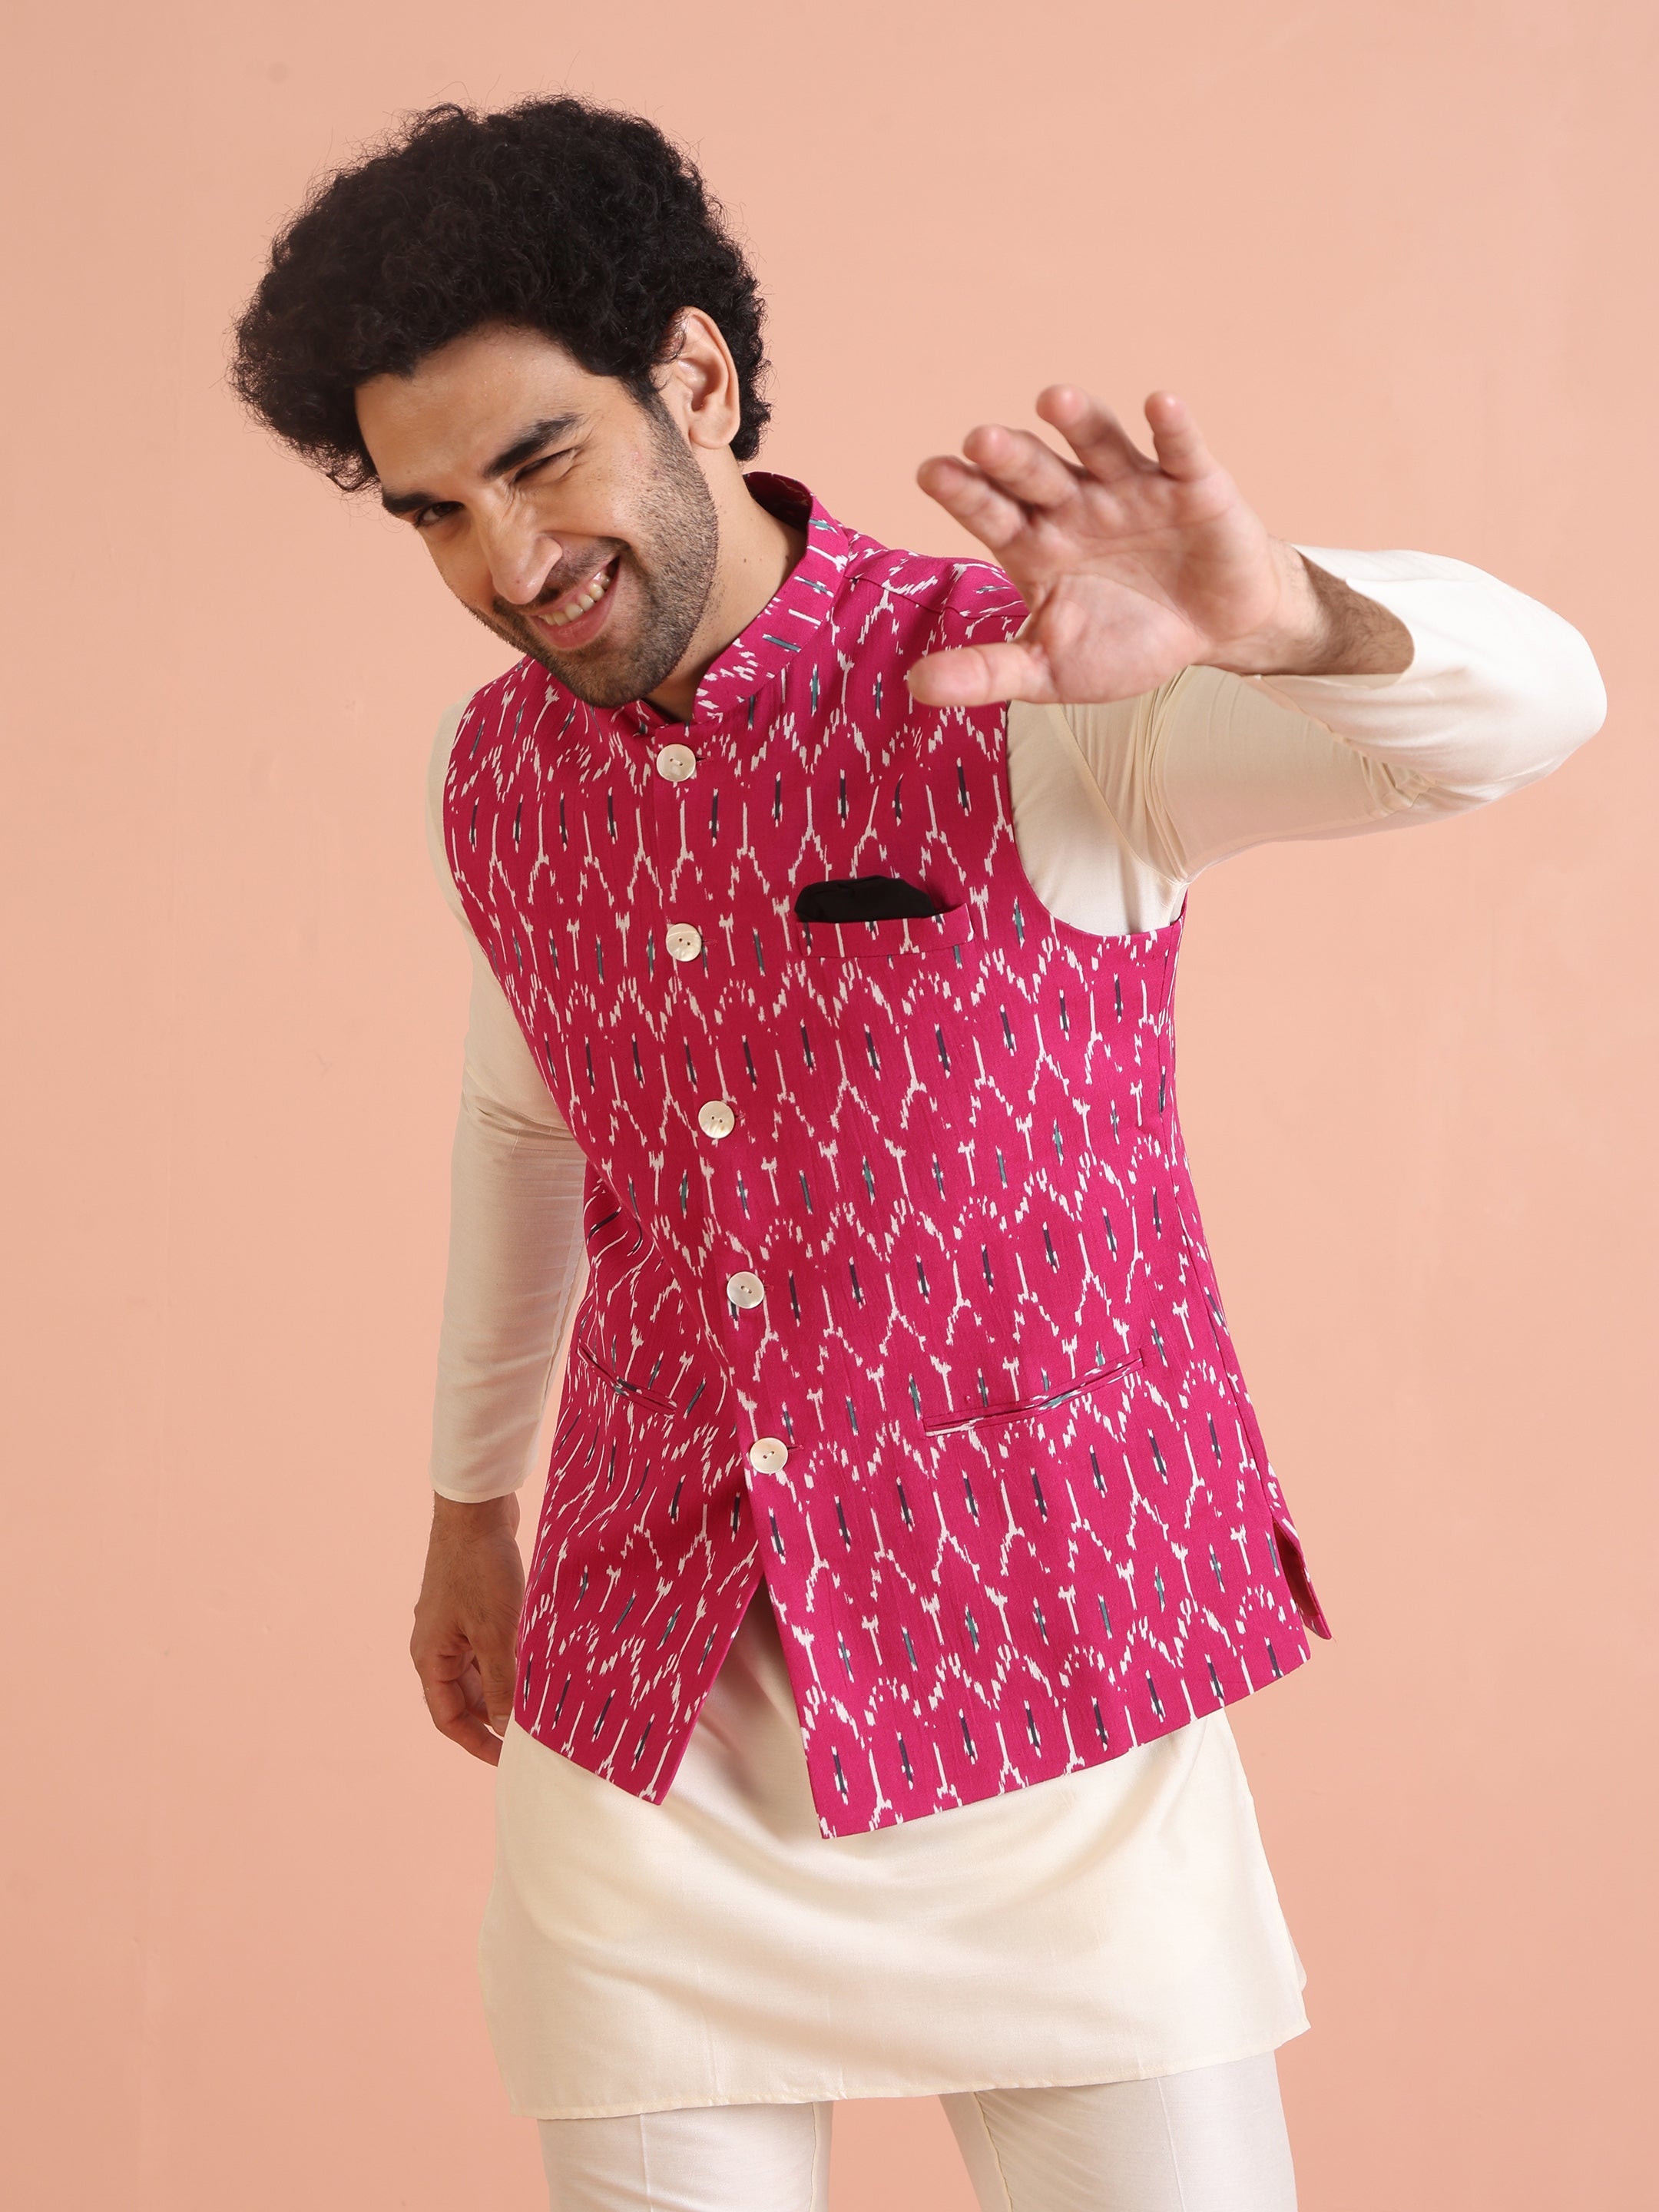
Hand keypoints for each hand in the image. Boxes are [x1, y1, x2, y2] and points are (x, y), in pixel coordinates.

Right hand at [410, 1492, 523, 1764]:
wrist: (476, 1509)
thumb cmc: (479, 1569)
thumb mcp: (495, 1633)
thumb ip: (501, 1683)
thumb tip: (507, 1728)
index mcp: (430, 1657)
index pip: (449, 1718)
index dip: (478, 1743)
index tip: (509, 1759)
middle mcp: (438, 1645)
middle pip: (466, 1697)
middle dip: (496, 1716)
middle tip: (533, 1733)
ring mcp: (454, 1624)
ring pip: (480, 1671)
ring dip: (505, 1687)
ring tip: (540, 1702)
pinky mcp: (473, 1605)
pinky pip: (489, 1645)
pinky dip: (510, 1659)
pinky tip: (538, 1663)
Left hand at [907, 387, 1402, 705]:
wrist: (1212, 633)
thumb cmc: (1125, 642)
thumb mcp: (1050, 669)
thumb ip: (988, 672)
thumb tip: (915, 686)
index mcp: (1034, 543)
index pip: (990, 512)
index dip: (963, 492)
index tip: (930, 472)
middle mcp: (1075, 504)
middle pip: (1034, 473)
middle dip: (1009, 457)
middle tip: (978, 440)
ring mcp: (1132, 488)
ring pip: (1099, 445)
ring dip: (1079, 421)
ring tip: (1053, 401)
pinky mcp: (1193, 484)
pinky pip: (1181, 450)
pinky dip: (1174, 428)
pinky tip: (1161, 405)